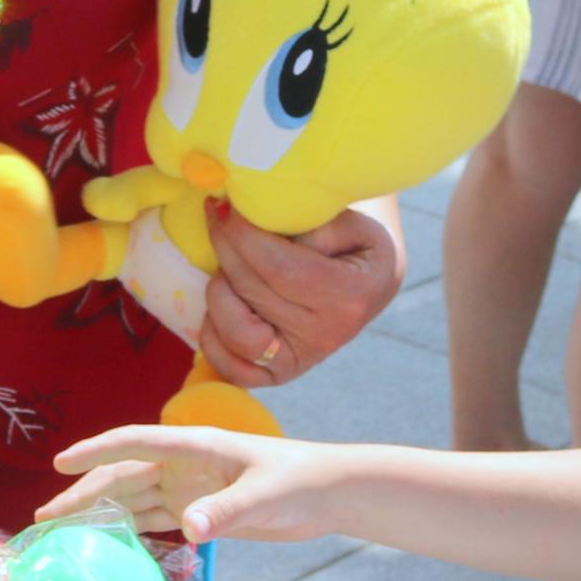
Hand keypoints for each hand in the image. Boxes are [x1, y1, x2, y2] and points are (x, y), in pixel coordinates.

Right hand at [44, 424, 332, 541]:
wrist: (327, 493)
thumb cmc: (299, 480)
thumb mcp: (263, 494)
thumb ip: (226, 509)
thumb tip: (188, 529)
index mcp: (193, 446)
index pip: (133, 444)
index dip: (95, 452)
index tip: (59, 464)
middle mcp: (182, 465)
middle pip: (121, 477)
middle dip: (82, 495)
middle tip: (43, 518)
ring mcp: (187, 489)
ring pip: (131, 501)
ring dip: (98, 515)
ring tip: (60, 533)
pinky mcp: (198, 512)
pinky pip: (153, 521)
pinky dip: (127, 531)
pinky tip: (103, 546)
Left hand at [197, 203, 399, 389]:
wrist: (369, 281)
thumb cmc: (355, 244)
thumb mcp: (352, 221)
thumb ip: (311, 220)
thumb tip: (254, 221)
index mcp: (350, 297)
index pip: (280, 268)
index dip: (243, 235)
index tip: (224, 206)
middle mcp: (324, 336)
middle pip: (252, 291)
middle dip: (225, 245)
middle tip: (217, 214)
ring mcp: (299, 361)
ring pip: (234, 331)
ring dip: (218, 289)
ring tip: (228, 261)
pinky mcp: (275, 374)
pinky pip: (228, 367)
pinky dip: (212, 334)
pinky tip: (222, 299)